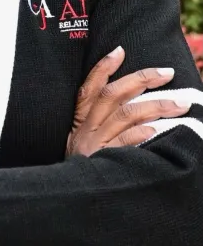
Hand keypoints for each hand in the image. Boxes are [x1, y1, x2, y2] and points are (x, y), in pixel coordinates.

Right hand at [66, 45, 190, 156]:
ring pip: (125, 115)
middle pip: (112, 94)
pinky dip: (140, 134)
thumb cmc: (79, 168)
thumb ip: (96, 123)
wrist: (67, 197)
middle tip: (167, 72)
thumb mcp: (80, 142)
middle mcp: (87, 128)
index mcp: (80, 120)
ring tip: (179, 104)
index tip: (120, 50)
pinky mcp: (103, 160)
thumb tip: (130, 105)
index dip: (103, 67)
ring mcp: (95, 144)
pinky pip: (124, 143)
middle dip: (141, 79)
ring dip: (154, 106)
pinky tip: (157, 129)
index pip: (89, 86)